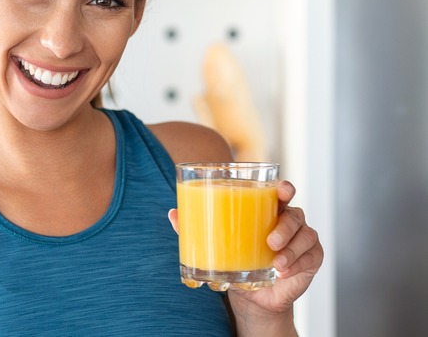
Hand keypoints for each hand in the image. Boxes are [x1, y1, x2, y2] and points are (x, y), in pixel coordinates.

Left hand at [168, 180, 323, 330]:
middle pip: (294, 214)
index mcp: (267, 210)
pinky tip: (284, 272)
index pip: (280, 192)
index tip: (281, 190)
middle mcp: (288, 220)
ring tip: (276, 263)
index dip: (284, 188)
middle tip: (270, 240)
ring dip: (291, 249)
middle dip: (285, 226)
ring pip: (304, 235)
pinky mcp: (311, 258)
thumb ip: (196, 228)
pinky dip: (297, 264)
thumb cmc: (237, 262)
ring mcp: (303, 238)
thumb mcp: (216, 245)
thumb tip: (173, 214)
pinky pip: (310, 256)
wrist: (252, 297)